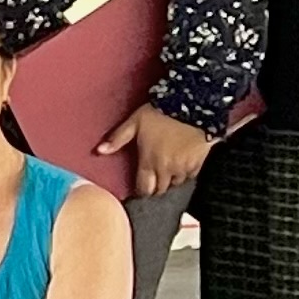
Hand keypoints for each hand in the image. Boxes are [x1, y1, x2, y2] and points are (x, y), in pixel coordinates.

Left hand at [97, 103, 215, 198]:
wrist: (191, 106)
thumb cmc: (160, 113)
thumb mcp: (134, 122)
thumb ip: (117, 139)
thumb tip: (99, 151)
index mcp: (149, 162)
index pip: (145, 188)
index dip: (142, 191)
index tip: (140, 189)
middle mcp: (166, 169)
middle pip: (160, 189)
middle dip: (156, 187)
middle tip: (153, 181)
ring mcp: (184, 168)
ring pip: (176, 183)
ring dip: (170, 180)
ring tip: (166, 172)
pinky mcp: (198, 163)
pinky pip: (191, 176)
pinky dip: (185, 173)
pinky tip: (181, 165)